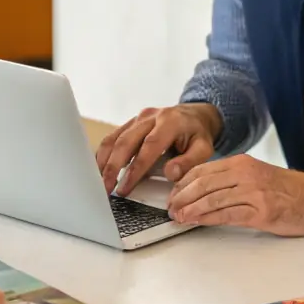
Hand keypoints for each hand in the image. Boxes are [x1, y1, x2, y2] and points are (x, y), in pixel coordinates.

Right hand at [97, 103, 221, 195]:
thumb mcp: (204, 149)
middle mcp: (151, 117)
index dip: (135, 169)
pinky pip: (113, 137)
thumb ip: (189, 162)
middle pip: (125, 141)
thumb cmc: (198, 135)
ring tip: (99, 181)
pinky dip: (105, 153)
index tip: (124, 188)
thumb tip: (170, 173)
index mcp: (170, 122)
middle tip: (106, 189)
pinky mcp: (131, 122)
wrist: (194, 115)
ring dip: (104, 161)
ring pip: (115, 138)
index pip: (148, 146)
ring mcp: (139, 118)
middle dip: (113, 167)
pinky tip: (100, 168)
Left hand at [168, 155, 303, 235]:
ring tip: (178, 217)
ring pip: (212, 199)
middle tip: (170, 208)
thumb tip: (202, 192)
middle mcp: (246, 174)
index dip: (183, 184)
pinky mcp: (261, 212)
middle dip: (182, 197)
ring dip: (190, 209)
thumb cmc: (289, 190)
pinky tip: (196, 222)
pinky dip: (207, 219)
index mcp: (242, 163)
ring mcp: (254, 192)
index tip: (173, 194)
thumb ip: (232, 180)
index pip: (203, 170)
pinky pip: (227, 215)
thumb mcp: (257, 176)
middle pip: (203, 184)